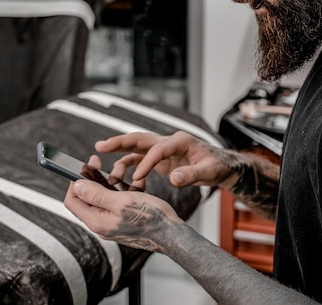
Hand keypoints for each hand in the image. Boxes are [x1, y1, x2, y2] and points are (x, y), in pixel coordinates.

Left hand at [64, 179, 182, 251]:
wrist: (172, 233)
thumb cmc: (150, 218)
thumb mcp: (121, 201)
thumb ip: (96, 194)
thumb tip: (77, 186)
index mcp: (97, 221)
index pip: (73, 201)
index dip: (74, 182)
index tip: (83, 168)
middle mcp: (103, 223)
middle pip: (88, 197)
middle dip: (93, 178)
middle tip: (98, 163)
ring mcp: (114, 221)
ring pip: (105, 196)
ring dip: (112, 182)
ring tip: (122, 173)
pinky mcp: (125, 218)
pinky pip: (120, 200)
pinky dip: (126, 189)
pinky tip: (137, 183)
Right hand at [95, 131, 238, 191]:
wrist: (221, 166)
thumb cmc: (217, 166)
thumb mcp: (208, 172)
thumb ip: (191, 175)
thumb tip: (174, 179)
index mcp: (180, 141)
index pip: (158, 149)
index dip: (146, 163)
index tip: (136, 179)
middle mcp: (169, 141)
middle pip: (140, 139)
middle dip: (119, 142)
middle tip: (100, 146)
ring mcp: (163, 149)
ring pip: (137, 149)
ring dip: (121, 159)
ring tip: (110, 176)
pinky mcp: (161, 158)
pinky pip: (141, 160)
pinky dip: (132, 169)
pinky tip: (126, 183)